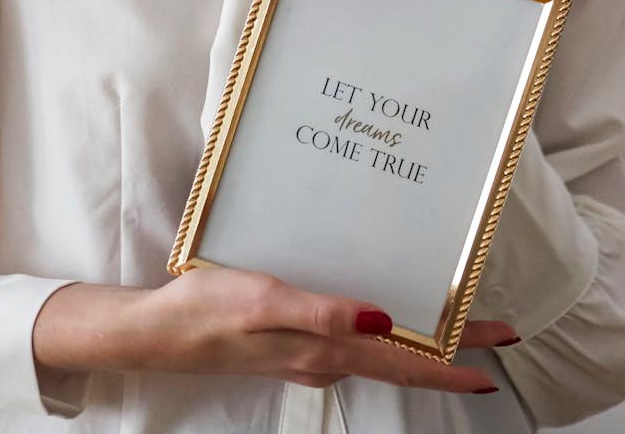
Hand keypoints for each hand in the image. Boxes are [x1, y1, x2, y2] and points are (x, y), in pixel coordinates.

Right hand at [96, 268, 511, 391]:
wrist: (163, 331)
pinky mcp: (292, 343)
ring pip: (379, 352)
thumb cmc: (211, 309)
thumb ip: (324, 313)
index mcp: (326, 348)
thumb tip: (384, 321)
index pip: (404, 360)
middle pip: (402, 359)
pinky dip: (382, 334)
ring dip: (419, 342)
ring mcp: (308, 354)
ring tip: (450, 323)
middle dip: (451, 350)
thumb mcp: (267, 301)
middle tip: (495, 333)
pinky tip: (380, 312)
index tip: (499, 354)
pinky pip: (350, 342)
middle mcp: (325, 358)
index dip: (453, 361)